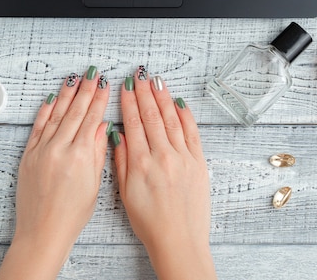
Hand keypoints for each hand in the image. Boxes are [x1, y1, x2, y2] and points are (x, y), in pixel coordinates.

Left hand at [0, 67, 109, 279]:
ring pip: (56, 115)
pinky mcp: (28, 155)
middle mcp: (59, 149)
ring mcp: (41, 151)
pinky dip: (45, 111)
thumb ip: (97, 151)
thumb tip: (102, 126)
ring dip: (65, 95)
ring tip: (73, 79)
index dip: (98, 99)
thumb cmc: (72, 214)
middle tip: (91, 73)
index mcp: (79, 156)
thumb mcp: (94, 184)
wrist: (43, 231)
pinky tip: (51, 99)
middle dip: (85, 90)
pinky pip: (37, 127)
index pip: (91, 118)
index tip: (104, 84)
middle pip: (74, 112)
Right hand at [113, 66, 216, 279]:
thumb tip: (117, 134)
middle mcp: (163, 156)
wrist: (179, 241)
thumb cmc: (150, 223)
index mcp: (141, 163)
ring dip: (163, 98)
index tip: (125, 86)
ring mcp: (183, 158)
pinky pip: (192, 132)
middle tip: (140, 75)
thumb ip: (121, 161)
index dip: (129, 101)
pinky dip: (185, 115)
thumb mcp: (125, 193)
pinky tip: (179, 102)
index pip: (133, 123)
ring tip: (157, 81)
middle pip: (152, 116)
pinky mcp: (199, 163)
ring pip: (172, 120)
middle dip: (145, 93)